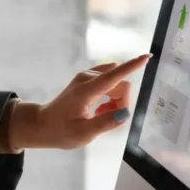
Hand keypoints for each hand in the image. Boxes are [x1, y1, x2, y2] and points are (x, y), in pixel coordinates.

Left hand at [10, 54, 150, 150]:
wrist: (43, 124)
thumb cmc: (61, 131)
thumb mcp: (84, 133)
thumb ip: (105, 123)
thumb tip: (125, 113)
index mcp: (86, 90)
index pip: (114, 76)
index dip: (132, 66)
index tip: (146, 56)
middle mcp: (87, 77)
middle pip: (120, 84)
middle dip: (122, 102)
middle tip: (109, 118)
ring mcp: (86, 76)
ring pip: (117, 83)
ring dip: (116, 101)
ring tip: (101, 114)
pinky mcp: (87, 78)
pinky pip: (110, 83)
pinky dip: (111, 97)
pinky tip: (100, 109)